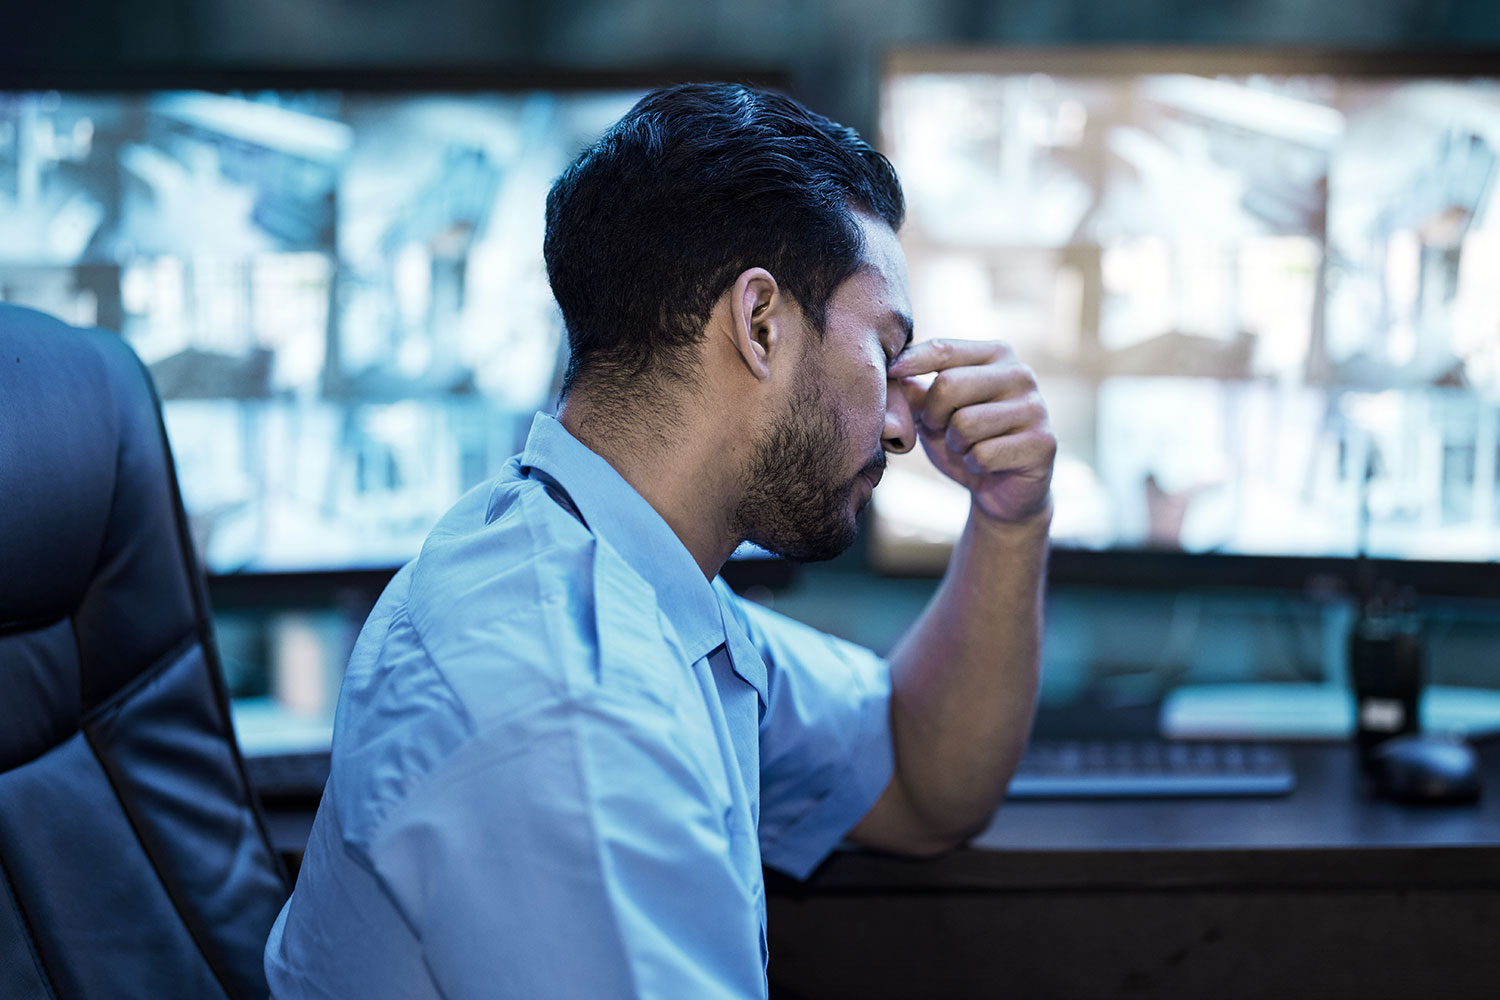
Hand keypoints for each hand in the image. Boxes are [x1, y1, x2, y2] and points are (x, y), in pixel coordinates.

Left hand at [888, 339, 1055, 523]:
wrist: (1001, 490)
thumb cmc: (963, 442)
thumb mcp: (932, 414)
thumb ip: (914, 391)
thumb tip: (893, 373)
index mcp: (995, 355)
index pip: (944, 349)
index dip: (910, 362)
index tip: (890, 372)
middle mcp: (1020, 374)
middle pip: (949, 385)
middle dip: (932, 416)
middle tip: (939, 429)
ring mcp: (1036, 408)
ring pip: (965, 424)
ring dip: (954, 444)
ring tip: (967, 447)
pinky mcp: (1043, 443)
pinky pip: (984, 455)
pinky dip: (973, 465)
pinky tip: (985, 464)